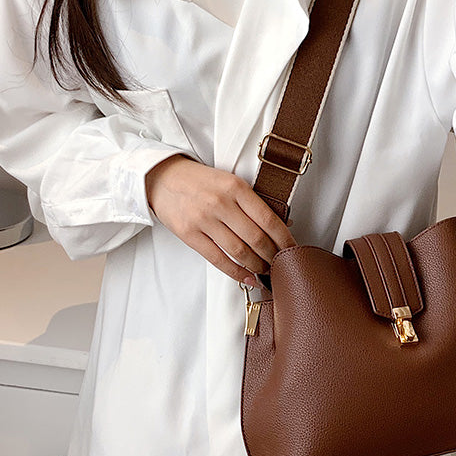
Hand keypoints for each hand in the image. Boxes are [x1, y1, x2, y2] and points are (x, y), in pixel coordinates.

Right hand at [145, 154, 296, 285]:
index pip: (268, 218)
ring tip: (266, 271)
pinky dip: (236, 272)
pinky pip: (218, 259)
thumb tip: (284, 224)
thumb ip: (253, 203)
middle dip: (273, 255)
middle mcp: (220, 203)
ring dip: (257, 266)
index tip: (293, 249)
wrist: (162, 177)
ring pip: (239, 251)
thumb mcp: (230, 182)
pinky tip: (248, 277)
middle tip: (281, 264)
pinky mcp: (189, 234)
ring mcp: (203, 219)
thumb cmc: (201, 181)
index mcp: (236, 187)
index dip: (284, 238)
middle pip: (256, 238)